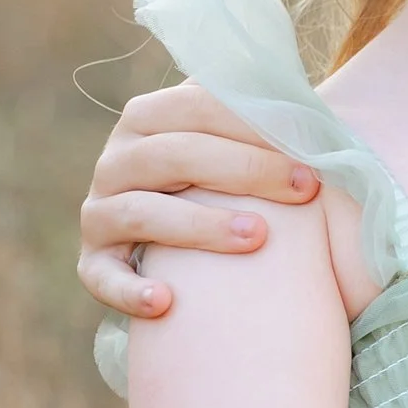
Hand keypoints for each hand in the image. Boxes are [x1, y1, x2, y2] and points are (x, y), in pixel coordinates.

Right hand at [78, 81, 320, 317]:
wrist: (183, 248)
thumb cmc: (225, 185)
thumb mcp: (235, 143)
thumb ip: (263, 116)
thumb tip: (315, 106)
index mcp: (149, 117)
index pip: (197, 105)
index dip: (255, 125)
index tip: (312, 151)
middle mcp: (116, 160)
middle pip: (173, 155)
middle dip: (244, 169)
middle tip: (304, 190)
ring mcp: (99, 211)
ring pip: (141, 212)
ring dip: (200, 225)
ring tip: (257, 237)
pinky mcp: (92, 262)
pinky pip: (102, 277)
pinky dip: (129, 291)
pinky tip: (166, 302)